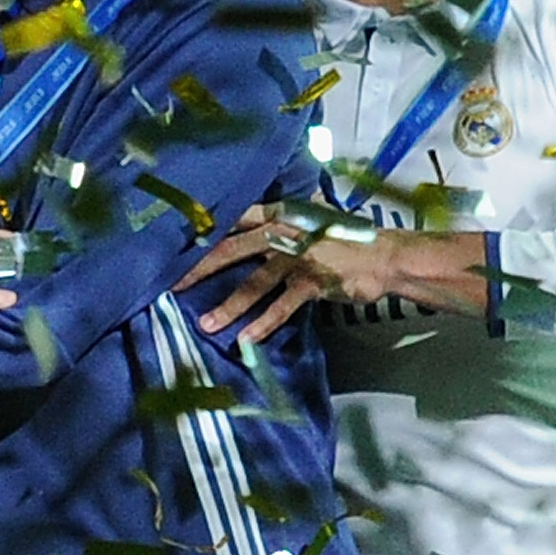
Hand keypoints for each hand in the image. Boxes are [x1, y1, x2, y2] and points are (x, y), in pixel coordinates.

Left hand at [176, 213, 487, 344]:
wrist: (385, 255)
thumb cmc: (344, 237)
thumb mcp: (309, 219)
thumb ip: (279, 220)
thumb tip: (248, 220)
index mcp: (278, 213)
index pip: (233, 218)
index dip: (204, 230)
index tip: (173, 243)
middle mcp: (282, 232)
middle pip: (231, 250)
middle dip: (199, 268)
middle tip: (170, 284)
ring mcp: (297, 258)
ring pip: (253, 284)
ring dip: (228, 306)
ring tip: (204, 325)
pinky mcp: (311, 283)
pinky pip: (282, 306)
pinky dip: (263, 325)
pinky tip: (246, 340)